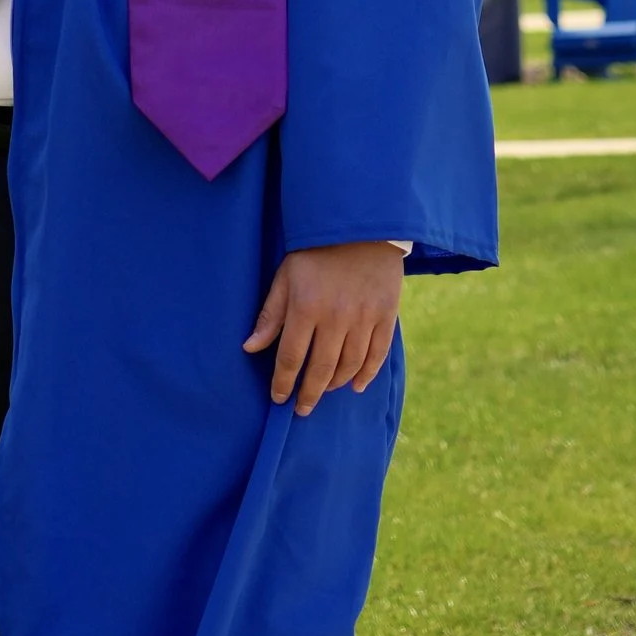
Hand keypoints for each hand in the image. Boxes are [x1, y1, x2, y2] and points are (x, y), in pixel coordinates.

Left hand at [244, 240, 404, 413]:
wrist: (360, 226)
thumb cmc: (315, 251)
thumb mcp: (286, 276)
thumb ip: (270, 314)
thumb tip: (250, 347)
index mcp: (306, 306)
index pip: (291, 357)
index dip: (284, 382)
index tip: (279, 398)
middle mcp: (336, 317)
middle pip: (321, 369)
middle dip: (309, 394)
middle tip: (301, 409)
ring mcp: (363, 318)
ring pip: (349, 366)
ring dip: (335, 384)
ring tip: (324, 391)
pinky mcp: (385, 315)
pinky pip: (377, 354)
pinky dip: (366, 374)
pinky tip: (355, 385)